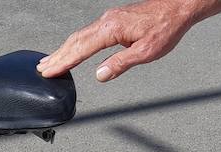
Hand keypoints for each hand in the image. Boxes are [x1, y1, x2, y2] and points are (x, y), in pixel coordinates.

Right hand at [37, 0, 207, 81]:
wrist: (177, 7)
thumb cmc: (166, 27)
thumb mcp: (146, 51)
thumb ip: (121, 64)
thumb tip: (100, 75)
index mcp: (112, 29)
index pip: (81, 48)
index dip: (64, 62)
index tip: (50, 71)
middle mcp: (106, 21)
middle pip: (75, 40)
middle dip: (58, 56)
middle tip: (42, 69)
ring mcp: (108, 19)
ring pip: (79, 35)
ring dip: (64, 49)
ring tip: (51, 61)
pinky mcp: (112, 19)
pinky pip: (87, 32)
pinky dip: (75, 42)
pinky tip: (72, 48)